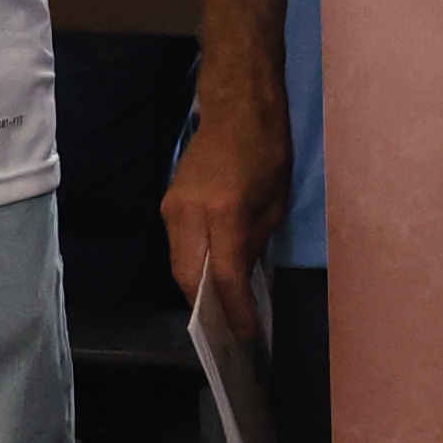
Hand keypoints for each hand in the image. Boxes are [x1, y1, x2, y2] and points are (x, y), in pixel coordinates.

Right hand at [163, 100, 289, 337]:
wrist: (235, 108)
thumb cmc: (267, 150)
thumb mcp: (275, 203)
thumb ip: (254, 243)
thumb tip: (241, 278)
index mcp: (224, 211)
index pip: (226, 276)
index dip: (235, 310)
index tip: (246, 335)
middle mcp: (189, 213)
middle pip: (189, 277)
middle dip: (207, 308)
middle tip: (229, 332)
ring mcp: (172, 208)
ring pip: (178, 265)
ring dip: (197, 290)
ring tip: (220, 313)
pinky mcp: (167, 203)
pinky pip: (177, 248)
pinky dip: (193, 267)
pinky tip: (211, 280)